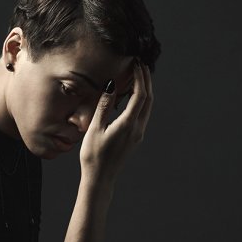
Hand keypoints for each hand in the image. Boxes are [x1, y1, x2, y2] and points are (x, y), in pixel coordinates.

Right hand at [79, 60, 153, 185]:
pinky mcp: (135, 137)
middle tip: (141, 65)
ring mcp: (138, 134)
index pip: (140, 96)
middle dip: (146, 80)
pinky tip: (134, 95)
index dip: (140, 78)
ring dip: (145, 90)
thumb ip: (104, 106)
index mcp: (128, 125)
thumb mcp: (95, 128)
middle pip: (148, 99)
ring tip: (140, 76)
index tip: (136, 64)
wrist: (100, 177)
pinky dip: (142, 100)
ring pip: (148, 107)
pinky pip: (143, 114)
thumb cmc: (93, 155)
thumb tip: (111, 85)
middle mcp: (137, 129)